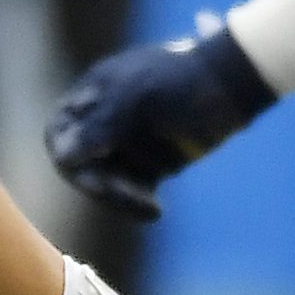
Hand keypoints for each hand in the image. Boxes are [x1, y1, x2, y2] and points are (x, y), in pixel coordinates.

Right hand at [47, 25, 276, 220]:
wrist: (234, 85)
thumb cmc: (185, 82)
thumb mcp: (140, 98)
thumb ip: (101, 125)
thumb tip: (64, 155)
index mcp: (93, 95)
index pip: (60, 132)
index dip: (68, 157)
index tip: (88, 175)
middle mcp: (104, 121)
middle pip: (81, 165)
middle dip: (101, 186)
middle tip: (129, 199)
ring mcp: (127, 143)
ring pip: (105, 182)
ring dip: (121, 198)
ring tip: (150, 208)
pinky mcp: (149, 164)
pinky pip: (131, 192)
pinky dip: (137, 204)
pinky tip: (155, 212)